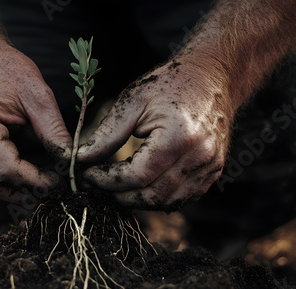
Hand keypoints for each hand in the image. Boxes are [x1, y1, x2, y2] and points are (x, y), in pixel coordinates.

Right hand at [0, 41, 71, 202]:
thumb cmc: (0, 65)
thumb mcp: (35, 93)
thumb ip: (53, 129)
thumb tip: (69, 159)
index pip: (6, 170)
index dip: (34, 181)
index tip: (55, 181)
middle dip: (20, 191)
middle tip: (47, 191)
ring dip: (7, 187)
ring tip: (34, 186)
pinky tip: (14, 173)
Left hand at [77, 61, 232, 210]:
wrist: (213, 76)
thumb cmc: (170, 83)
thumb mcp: (133, 101)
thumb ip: (107, 134)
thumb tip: (81, 159)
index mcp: (179, 137)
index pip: (136, 177)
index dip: (107, 181)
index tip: (88, 175)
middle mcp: (200, 156)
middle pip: (152, 196)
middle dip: (120, 196)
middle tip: (99, 184)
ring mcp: (210, 166)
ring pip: (168, 203)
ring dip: (139, 201)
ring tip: (118, 186)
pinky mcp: (214, 171)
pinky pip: (184, 198)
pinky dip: (160, 198)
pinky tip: (143, 185)